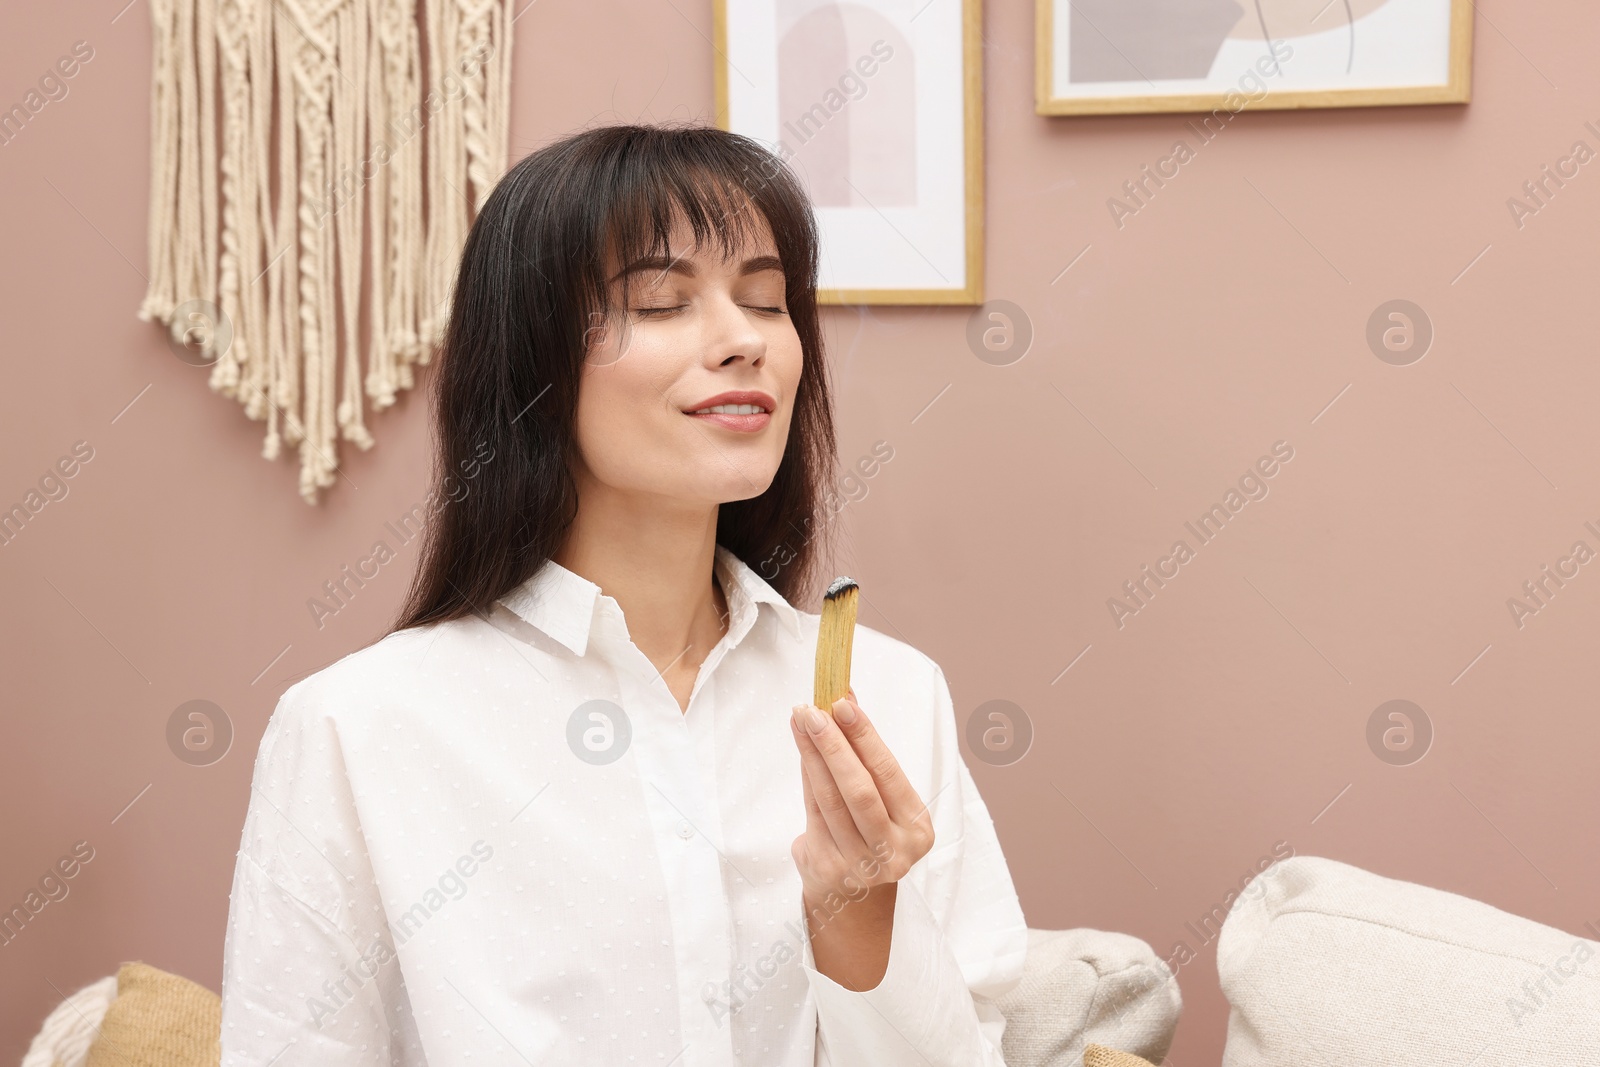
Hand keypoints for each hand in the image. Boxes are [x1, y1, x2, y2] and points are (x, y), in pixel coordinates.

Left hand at [789, 687, 934, 920]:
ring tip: (800, 721)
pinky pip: (812, 813)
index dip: (864, 736)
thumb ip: (868, 756)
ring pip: (830, 800)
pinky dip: (807, 777)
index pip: (888, 773)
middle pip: (858, 789)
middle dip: (833, 744)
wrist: (856, 898)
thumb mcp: (885, 802)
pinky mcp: (826, 868)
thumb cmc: (873, 834)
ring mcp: (858, 865)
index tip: (842, 703)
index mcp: (917, 829)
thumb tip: (845, 698)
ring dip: (812, 755)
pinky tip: (802, 751)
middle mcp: (893, 851)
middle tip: (813, 709)